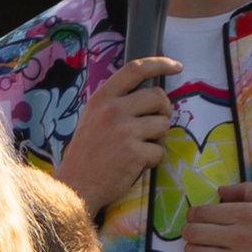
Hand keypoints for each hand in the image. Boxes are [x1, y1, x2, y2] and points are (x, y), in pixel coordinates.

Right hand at [55, 58, 178, 216]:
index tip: (176, 66)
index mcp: (102, 98)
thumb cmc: (86, 153)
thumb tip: (149, 94)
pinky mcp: (134, 153)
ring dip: (157, 138)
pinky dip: (151, 160)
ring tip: (139, 148)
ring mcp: (124, 131)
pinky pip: (159, 150)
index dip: (160, 64)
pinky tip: (135, 165)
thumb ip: (115, 102)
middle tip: (154, 125)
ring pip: (163, 124)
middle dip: (163, 111)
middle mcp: (113, 110)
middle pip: (158, 96)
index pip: (135, 69)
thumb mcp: (92, 118)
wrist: (75, 187)